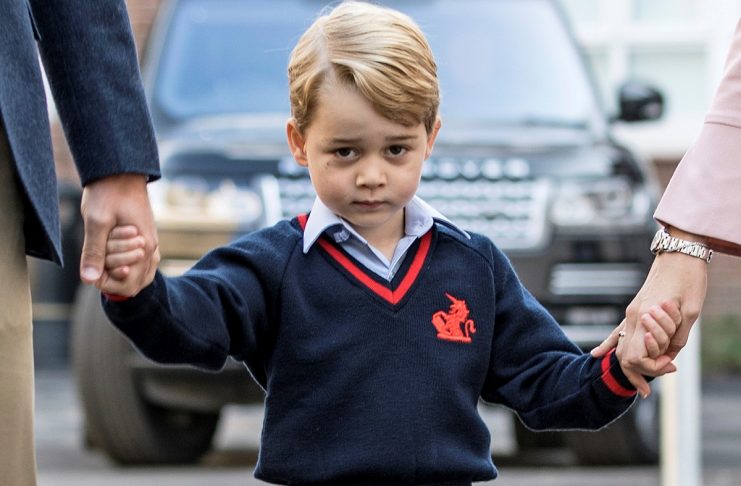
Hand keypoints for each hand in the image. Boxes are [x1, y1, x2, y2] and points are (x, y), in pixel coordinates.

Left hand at [79, 174, 158, 295]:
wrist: (121, 171)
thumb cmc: (108, 193)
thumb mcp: (96, 222)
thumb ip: (94, 252)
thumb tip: (89, 280)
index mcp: (144, 247)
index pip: (129, 285)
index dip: (107, 282)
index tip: (93, 266)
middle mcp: (152, 248)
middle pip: (135, 283)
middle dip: (113, 275)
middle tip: (100, 252)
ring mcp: (151, 243)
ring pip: (140, 274)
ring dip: (119, 269)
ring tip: (105, 252)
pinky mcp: (146, 238)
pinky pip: (141, 263)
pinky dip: (126, 263)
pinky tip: (113, 253)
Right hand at [592, 250, 706, 394]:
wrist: (680, 252)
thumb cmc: (689, 279)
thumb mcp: (691, 312)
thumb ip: (677, 337)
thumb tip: (669, 356)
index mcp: (644, 316)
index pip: (636, 356)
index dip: (651, 368)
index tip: (669, 368)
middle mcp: (632, 316)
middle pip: (624, 355)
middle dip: (636, 374)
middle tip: (649, 388)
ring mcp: (631, 312)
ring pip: (619, 345)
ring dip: (628, 366)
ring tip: (637, 384)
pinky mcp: (635, 308)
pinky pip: (616, 331)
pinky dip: (607, 345)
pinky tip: (596, 354)